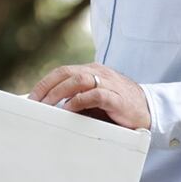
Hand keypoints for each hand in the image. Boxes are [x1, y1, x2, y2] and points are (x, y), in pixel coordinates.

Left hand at [27, 63, 150, 130]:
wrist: (149, 110)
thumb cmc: (117, 107)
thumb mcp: (94, 100)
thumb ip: (76, 100)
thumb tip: (50, 109)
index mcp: (91, 70)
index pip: (62, 71)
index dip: (45, 83)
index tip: (32, 97)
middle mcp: (98, 73)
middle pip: (66, 73)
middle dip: (47, 87)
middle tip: (35, 102)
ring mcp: (108, 83)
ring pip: (78, 80)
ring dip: (59, 92)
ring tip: (47, 105)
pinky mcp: (117, 98)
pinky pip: (95, 94)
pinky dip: (80, 100)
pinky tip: (69, 108)